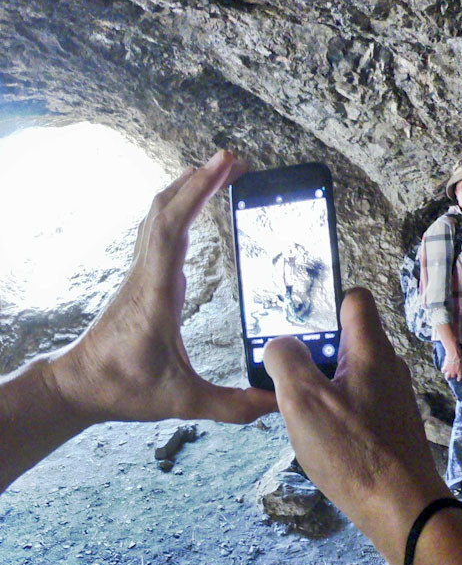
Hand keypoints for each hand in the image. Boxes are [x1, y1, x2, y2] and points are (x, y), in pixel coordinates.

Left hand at [48, 150, 276, 425]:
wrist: (80, 385)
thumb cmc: (125, 387)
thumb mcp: (182, 401)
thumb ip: (232, 405)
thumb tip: (278, 401)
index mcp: (156, 292)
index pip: (174, 227)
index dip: (199, 191)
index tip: (225, 165)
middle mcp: (147, 272)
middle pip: (166, 208)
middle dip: (200, 178)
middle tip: (234, 159)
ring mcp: (144, 271)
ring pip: (159, 214)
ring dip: (188, 187)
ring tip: (221, 170)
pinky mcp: (146, 276)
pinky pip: (160, 227)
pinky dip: (181, 205)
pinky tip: (198, 204)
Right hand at [263, 288, 448, 564]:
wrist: (402, 507)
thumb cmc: (352, 449)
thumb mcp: (303, 399)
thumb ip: (286, 360)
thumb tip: (281, 345)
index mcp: (371, 349)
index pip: (355, 299)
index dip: (325, 305)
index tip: (300, 331)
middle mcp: (388, 365)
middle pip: (347, 340)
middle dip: (314, 354)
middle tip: (285, 380)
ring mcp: (393, 396)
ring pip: (350, 374)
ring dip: (321, 386)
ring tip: (297, 414)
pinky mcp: (392, 424)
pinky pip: (358, 401)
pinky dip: (335, 410)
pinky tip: (321, 438)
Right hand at [442, 349, 461, 381]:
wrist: (454, 353)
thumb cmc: (461, 357)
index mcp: (460, 371)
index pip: (459, 378)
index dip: (459, 378)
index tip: (458, 380)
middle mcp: (454, 372)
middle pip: (453, 377)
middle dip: (453, 376)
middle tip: (452, 375)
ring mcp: (449, 371)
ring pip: (447, 376)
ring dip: (447, 376)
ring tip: (447, 376)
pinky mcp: (445, 367)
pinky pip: (443, 371)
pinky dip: (443, 370)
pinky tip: (443, 369)